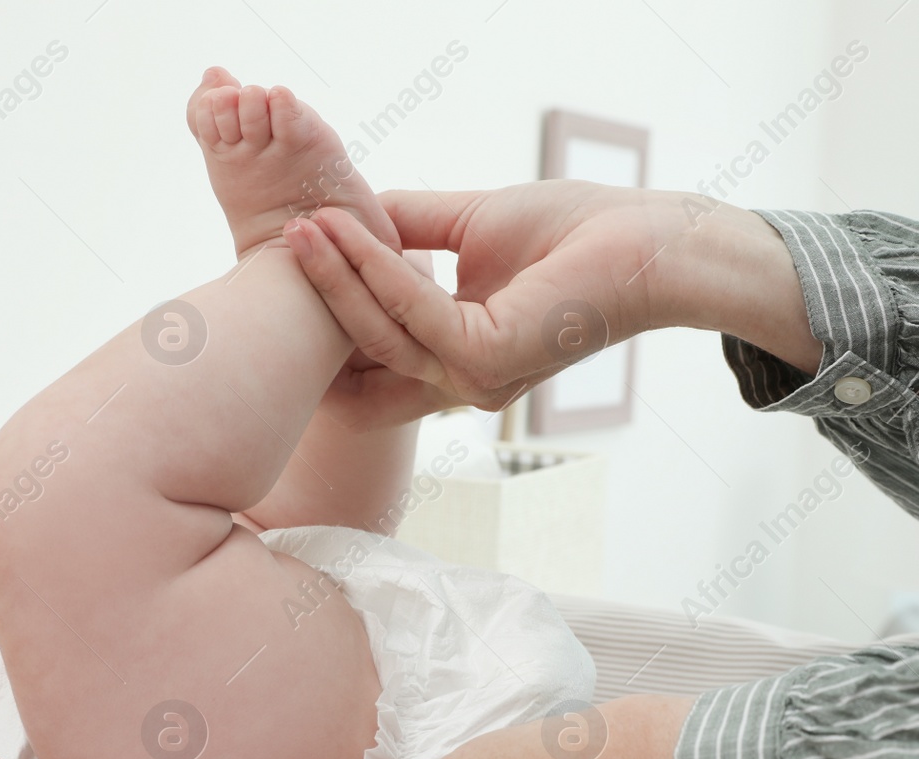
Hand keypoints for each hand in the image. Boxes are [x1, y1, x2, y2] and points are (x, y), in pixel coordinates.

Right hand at [282, 181, 680, 410]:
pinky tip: (343, 229)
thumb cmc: (570, 233)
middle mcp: (458, 385)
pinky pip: (410, 310)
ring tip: (298, 228)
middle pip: (358, 356)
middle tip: (275, 246)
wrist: (643, 240)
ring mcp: (472, 381)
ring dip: (334, 276)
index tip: (277, 280)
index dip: (318, 334)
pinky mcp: (488, 360)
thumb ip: (402, 230)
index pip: (364, 370)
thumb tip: (339, 213)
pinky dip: (372, 267)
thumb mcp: (464, 228)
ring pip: (376, 333)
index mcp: (453, 362)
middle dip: (312, 303)